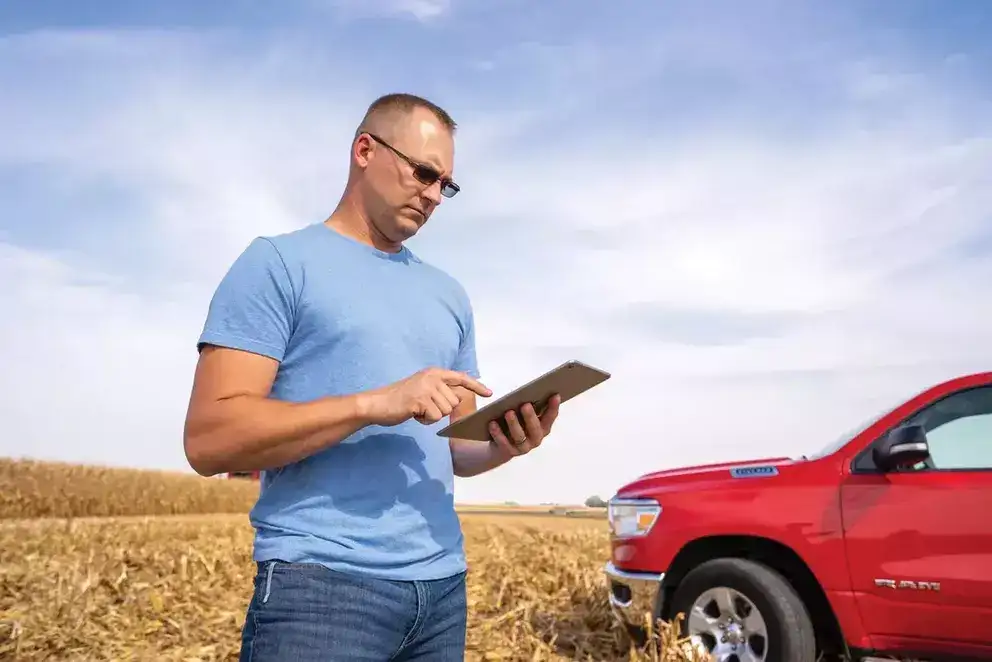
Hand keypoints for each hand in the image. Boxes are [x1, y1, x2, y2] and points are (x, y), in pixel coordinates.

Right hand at [362, 367, 491, 426]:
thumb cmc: (400, 400)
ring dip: (432, 416)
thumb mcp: (422, 388)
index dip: (476, 386)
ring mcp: (426, 387)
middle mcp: (432, 377)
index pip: (461, 378)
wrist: (377, 404)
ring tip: (417, 410)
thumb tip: (458, 397)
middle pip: (454, 402)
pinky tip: (413, 414)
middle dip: (441, 410)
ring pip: (446, 411)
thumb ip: (439, 390)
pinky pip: (435, 418)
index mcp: (434, 373)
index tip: (490, 393)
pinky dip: (425, 421)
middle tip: (423, 407)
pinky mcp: (420, 400)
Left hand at [488, 394, 560, 459]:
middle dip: (530, 417)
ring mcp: (523, 447)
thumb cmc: (515, 425)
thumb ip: (529, 407)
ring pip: (519, 436)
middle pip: (535, 429)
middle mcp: (535, 439)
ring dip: (514, 424)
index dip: (553, 407)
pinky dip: (498, 433)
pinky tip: (492, 423)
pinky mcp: (509, 452)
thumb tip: (529, 391)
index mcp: (542, 428)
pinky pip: (503, 443)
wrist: (500, 447)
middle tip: (525, 405)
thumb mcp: (523, 416)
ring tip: (508, 413)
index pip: (550, 417)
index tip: (555, 395)